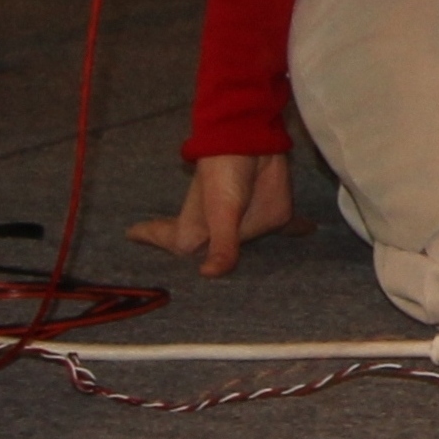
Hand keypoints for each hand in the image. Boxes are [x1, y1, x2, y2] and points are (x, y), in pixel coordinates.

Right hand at [126, 153, 305, 277]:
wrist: (254, 140)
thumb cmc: (223, 175)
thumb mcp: (220, 212)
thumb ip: (222, 245)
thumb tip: (210, 274)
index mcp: (195, 234)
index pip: (168, 245)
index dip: (151, 242)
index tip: (130, 236)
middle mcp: (220, 234)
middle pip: (212, 259)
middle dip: (211, 274)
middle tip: (209, 298)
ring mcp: (248, 226)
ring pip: (250, 252)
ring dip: (255, 266)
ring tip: (256, 290)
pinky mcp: (276, 215)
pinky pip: (288, 230)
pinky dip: (298, 232)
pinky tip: (307, 235)